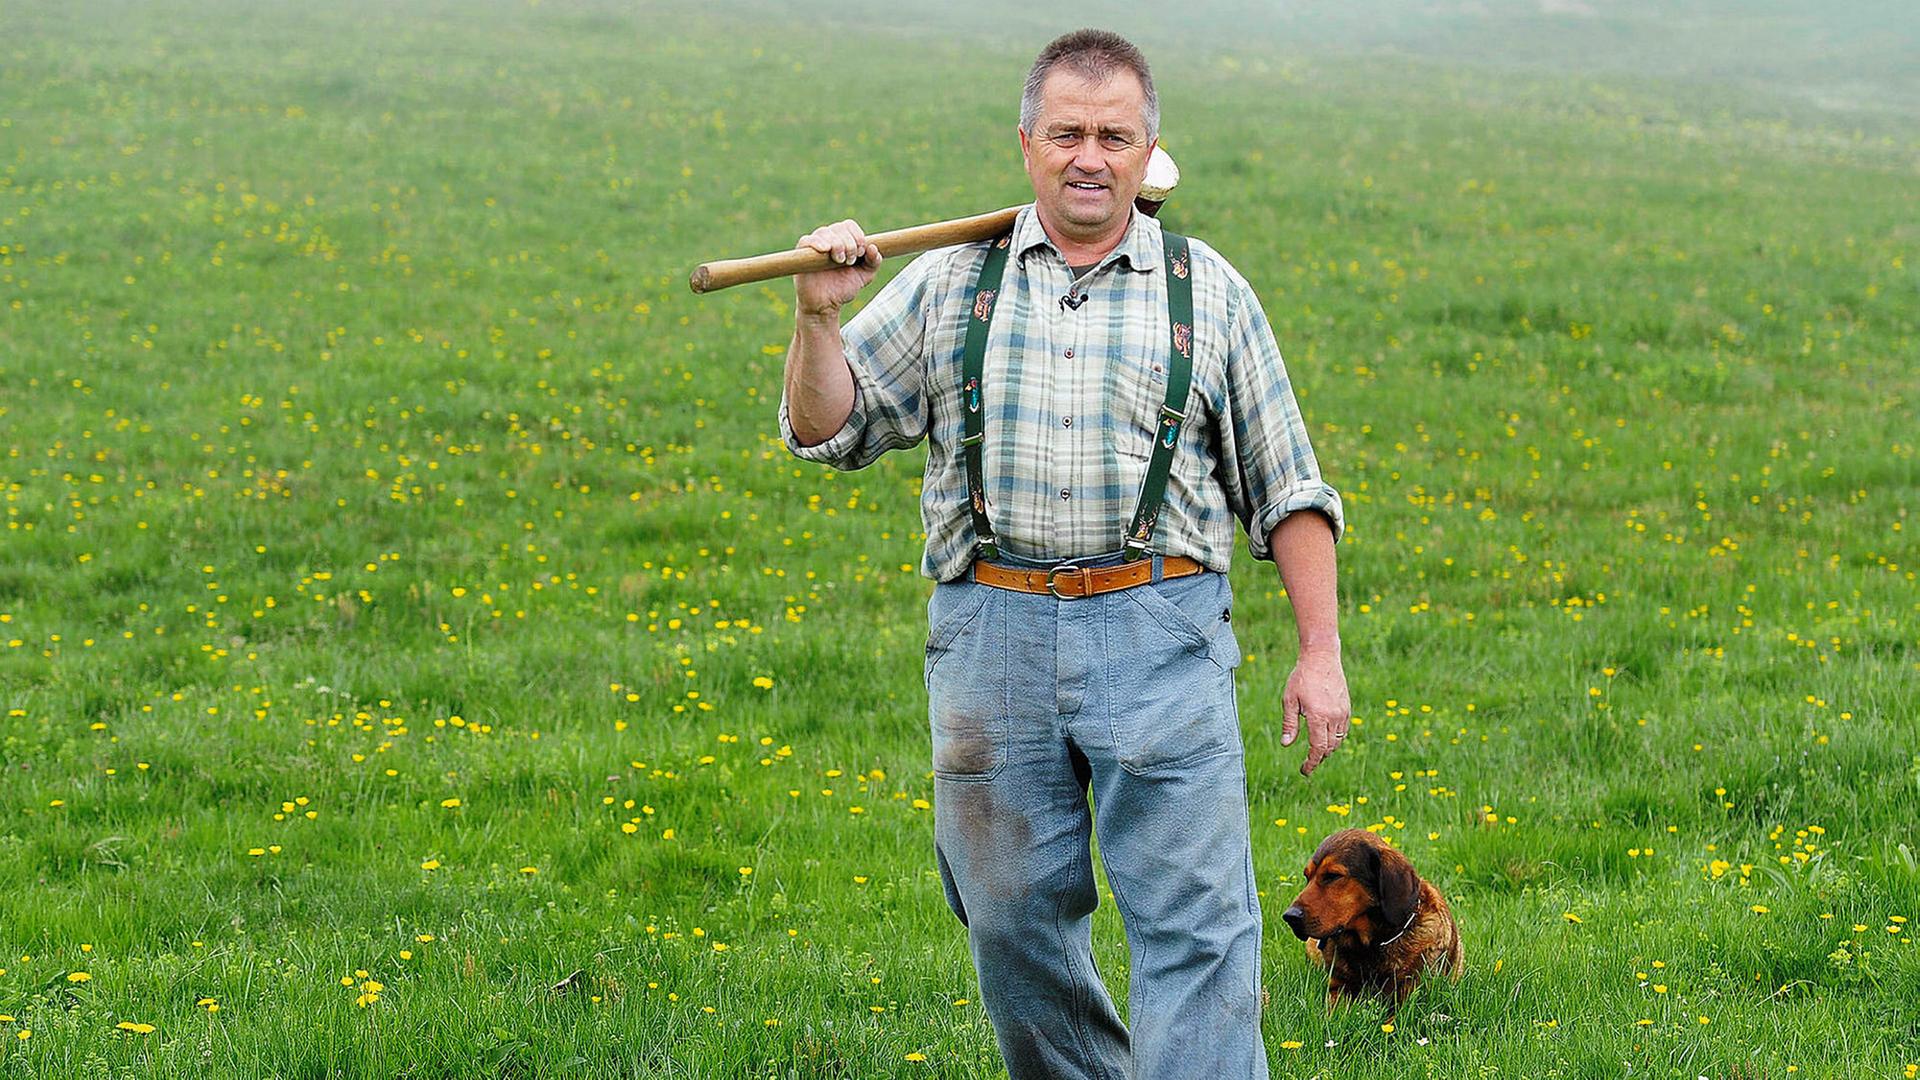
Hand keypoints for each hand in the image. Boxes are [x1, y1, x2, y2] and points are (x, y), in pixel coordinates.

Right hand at [795, 219, 880, 317]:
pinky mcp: (801, 254)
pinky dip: (817, 242)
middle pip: (839, 228)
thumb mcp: (864, 276)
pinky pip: (807, 240)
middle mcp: (828, 239)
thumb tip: (873, 247)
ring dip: (837, 244)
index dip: (857, 235)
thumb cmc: (842, 288)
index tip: (861, 252)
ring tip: (839, 261)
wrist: (825, 305)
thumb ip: (873, 262)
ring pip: (825, 232)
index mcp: (842, 240)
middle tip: (850, 261)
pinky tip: (825, 250)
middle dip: (849, 244)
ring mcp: (814, 245)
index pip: (849, 225)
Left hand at [1281, 647, 1349, 775]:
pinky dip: (1335, 738)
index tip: (1304, 771)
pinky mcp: (1347, 707)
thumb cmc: (1301, 677)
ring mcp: (1343, 712)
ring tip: (1315, 751)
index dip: (1311, 763)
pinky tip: (1325, 736)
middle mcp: (1333, 717)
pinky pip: (1343, 730)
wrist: (1322, 658)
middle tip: (1307, 763)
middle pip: (1329, 748)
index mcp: (1318, 717)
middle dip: (1318, 758)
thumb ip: (1289, 724)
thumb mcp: (1289, 700)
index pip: (1317, 748)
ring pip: (1338, 740)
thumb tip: (1286, 745)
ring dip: (1327, 749)